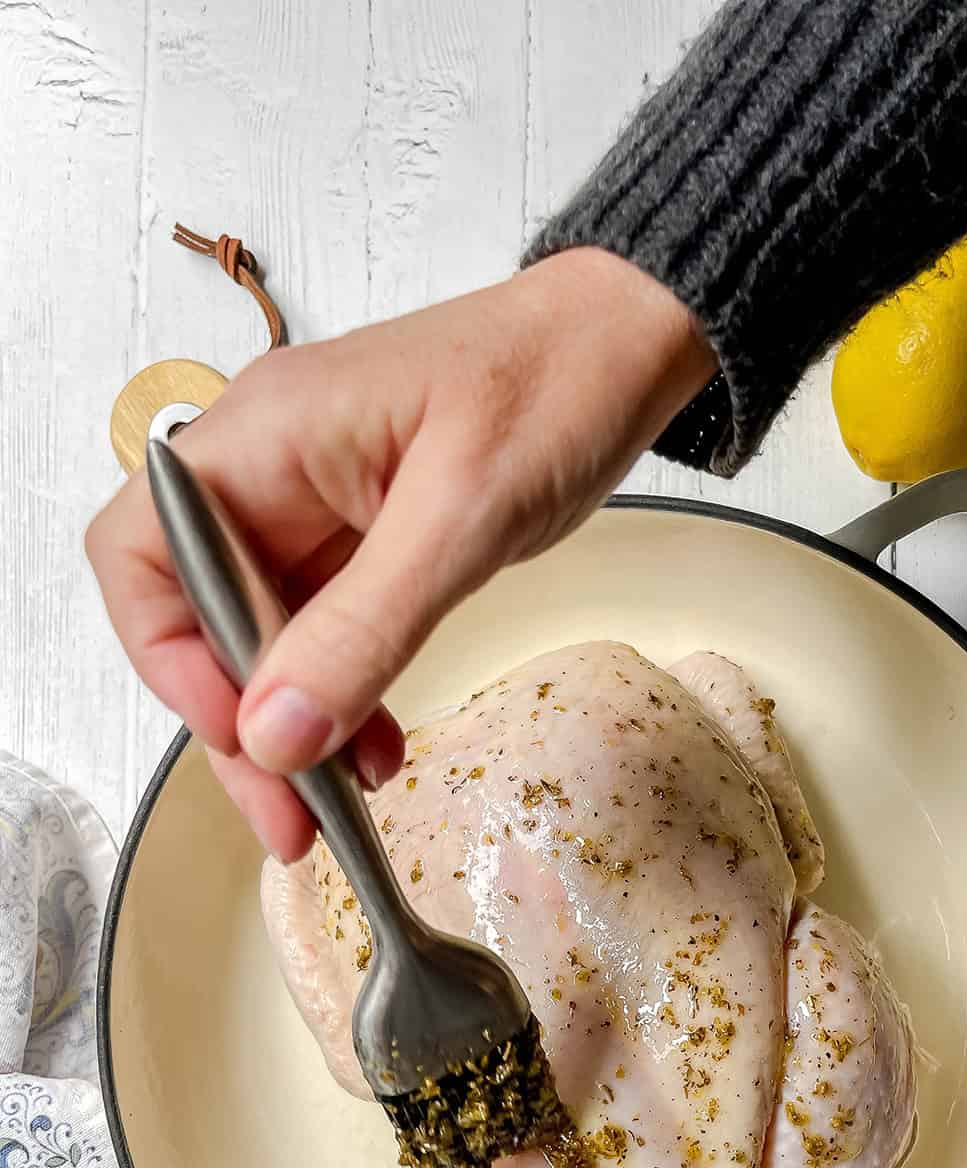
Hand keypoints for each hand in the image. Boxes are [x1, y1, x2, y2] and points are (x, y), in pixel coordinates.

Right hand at [86, 249, 715, 860]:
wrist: (624, 344)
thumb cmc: (552, 388)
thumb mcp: (460, 520)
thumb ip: (364, 631)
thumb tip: (276, 735)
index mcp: (263, 439)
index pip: (141, 555)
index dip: (170, 657)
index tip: (244, 734)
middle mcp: (268, 474)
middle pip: (198, 618)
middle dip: (240, 726)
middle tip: (292, 823)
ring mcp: (313, 508)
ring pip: (260, 641)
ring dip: (294, 726)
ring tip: (342, 805)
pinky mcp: (361, 541)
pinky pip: (321, 635)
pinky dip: (342, 698)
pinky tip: (380, 748)